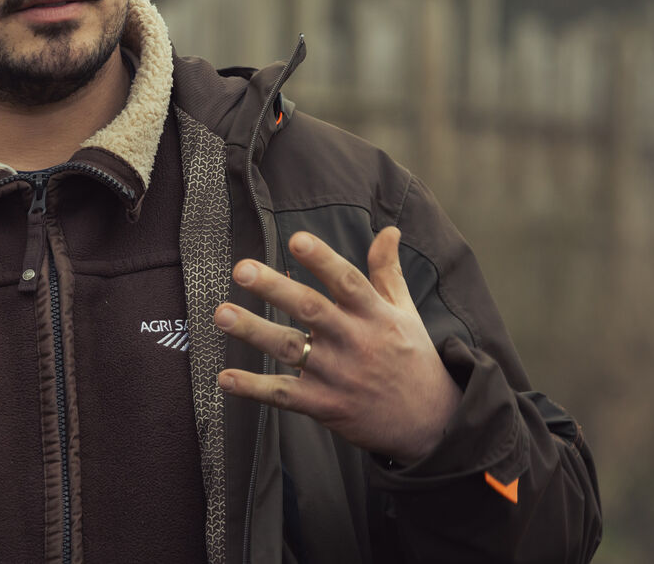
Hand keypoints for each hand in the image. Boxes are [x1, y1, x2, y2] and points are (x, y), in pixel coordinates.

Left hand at [214, 227, 460, 463]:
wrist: (432, 424)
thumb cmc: (412, 358)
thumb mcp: (404, 312)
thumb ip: (387, 271)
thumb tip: (388, 230)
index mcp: (374, 315)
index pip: (347, 282)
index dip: (322, 260)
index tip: (296, 239)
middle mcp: (355, 342)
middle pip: (311, 310)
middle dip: (275, 288)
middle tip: (242, 269)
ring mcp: (338, 375)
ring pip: (291, 349)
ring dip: (254, 331)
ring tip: (221, 314)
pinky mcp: (325, 405)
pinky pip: (284, 395)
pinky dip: (254, 388)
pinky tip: (224, 378)